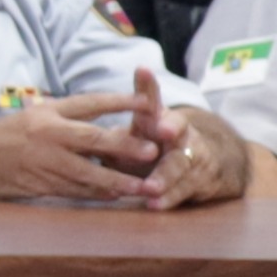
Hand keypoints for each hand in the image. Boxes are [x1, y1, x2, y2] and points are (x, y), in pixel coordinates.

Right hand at [0, 87, 164, 201]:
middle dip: (125, 146)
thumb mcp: (35, 114)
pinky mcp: (38, 184)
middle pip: (93, 139)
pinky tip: (113, 196)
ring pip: (87, 172)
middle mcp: (47, 134)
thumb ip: (68, 114)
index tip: (147, 103)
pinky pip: (72, 190)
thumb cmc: (6, 135)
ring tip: (141, 186)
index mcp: (48, 113)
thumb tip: (107, 110)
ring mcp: (43, 161)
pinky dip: (95, 194)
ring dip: (116, 180)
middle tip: (152, 151)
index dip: (120, 102)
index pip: (90, 103)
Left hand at [122, 67, 249, 210]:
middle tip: (162, 129)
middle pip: (178, 128)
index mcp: (158, 118)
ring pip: (179, 164)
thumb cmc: (153, 146)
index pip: (153, 97)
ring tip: (150, 186)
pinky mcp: (197, 180)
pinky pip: (182, 190)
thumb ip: (110, 128)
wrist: (201, 167)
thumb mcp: (132, 134)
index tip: (142, 72)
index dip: (148, 86)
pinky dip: (168, 198)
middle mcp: (179, 134)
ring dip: (164, 176)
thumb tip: (75, 127)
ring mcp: (191, 156)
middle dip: (171, 128)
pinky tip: (154, 205)